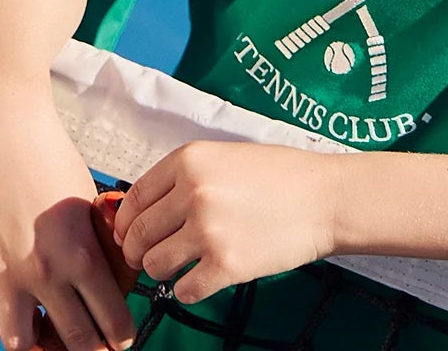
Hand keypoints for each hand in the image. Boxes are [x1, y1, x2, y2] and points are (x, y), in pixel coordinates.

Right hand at [0, 114, 135, 350]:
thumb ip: (99, 249)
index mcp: (81, 254)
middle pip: (76, 342)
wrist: (7, 132)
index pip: (112, 323)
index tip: (119, 338)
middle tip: (90, 341)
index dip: (121, 337)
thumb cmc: (53, 160)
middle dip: (89, 348)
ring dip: (36, 342)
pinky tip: (5, 314)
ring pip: (21, 344)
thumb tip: (112, 286)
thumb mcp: (90, 204)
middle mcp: (43, 271)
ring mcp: (5, 273)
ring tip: (43, 326)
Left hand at [113, 142, 337, 305]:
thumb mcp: (222, 158)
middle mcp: (192, 192)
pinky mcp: (227, 265)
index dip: (124, 222)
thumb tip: (144, 210)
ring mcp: (208, 230)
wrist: (323, 197)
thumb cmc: (277, 176)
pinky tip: (203, 279)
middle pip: (138, 234)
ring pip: (156, 265)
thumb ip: (183, 179)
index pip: (134, 197)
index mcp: (188, 160)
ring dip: (162, 271)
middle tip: (145, 259)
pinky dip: (189, 289)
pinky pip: (185, 290)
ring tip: (179, 267)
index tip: (127, 235)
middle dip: (136, 251)